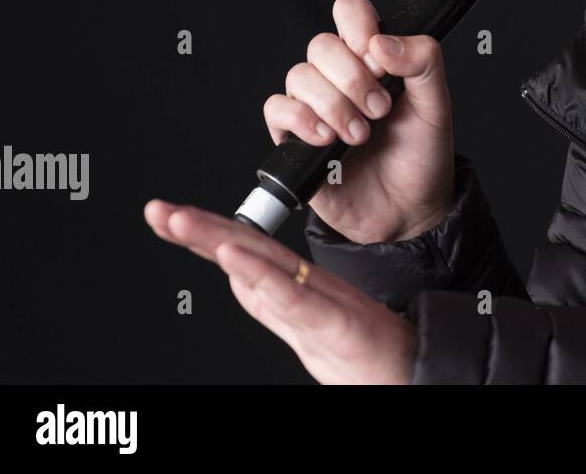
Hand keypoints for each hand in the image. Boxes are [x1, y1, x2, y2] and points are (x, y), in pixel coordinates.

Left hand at [144, 199, 417, 384]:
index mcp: (299, 292)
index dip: (206, 235)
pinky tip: (234, 259)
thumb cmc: (374, 359)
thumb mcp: (313, 334)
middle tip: (159, 210)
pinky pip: (296, 300)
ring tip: (180, 221)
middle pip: (247, 253)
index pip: (243, 258)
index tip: (170, 217)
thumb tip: (239, 279)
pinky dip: (263, 276)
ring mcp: (323, 307)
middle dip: (200, 230)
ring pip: (265, 266)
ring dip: (219, 240)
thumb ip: (277, 305)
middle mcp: (308, 291)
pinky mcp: (341, 326)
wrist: (426, 375)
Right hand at [262, 0, 455, 242]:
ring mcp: (314, 104)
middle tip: (380, 109)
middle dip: (352, 77)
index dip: (358, 25)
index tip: (378, 56)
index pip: (350, 12)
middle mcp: (339, 76)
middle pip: (321, 44)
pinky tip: (327, 138)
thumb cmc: (421, 155)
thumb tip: (382, 42)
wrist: (408, 210)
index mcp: (373, 57)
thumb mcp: (437, 105)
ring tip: (361, 134)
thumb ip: (423, 62)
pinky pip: (277, 109)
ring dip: (333, 105)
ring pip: (299, 76)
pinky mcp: (293, 136)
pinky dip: (301, 120)